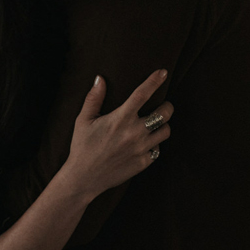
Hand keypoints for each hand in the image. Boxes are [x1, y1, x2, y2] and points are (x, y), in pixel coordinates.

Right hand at [63, 69, 176, 200]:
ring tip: (155, 125)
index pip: (142, 94)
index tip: (163, 72)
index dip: (154, 81)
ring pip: (166, 131)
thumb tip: (100, 78)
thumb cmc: (82, 146)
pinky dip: (154, 144)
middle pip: (165, 113)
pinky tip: (145, 143)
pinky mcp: (144, 162)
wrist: (84, 177)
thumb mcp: (83, 120)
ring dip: (163, 126)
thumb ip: (94, 98)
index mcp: (120, 119)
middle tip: (162, 106)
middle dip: (167, 106)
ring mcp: (141, 148)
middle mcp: (134, 132)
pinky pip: (158, 149)